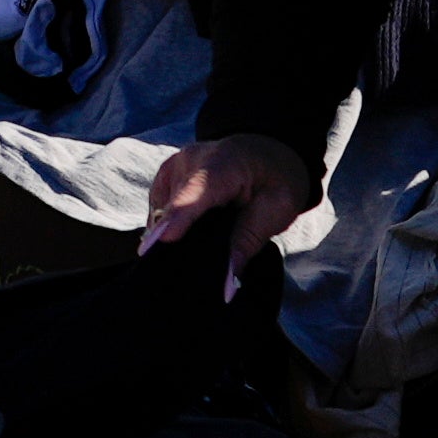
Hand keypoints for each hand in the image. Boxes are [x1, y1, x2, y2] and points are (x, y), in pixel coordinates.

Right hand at [139, 133, 315, 300]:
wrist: (267, 152)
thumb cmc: (276, 180)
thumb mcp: (278, 210)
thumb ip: (248, 243)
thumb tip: (227, 285)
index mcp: (226, 163)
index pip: (198, 191)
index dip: (179, 216)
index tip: (162, 241)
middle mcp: (192, 159)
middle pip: (174, 205)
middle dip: (176, 239)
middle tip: (191, 269)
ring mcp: (175, 164)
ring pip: (162, 210)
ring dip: (172, 232)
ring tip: (197, 246)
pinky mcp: (166, 174)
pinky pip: (159, 207)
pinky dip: (169, 224)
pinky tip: (185, 233)